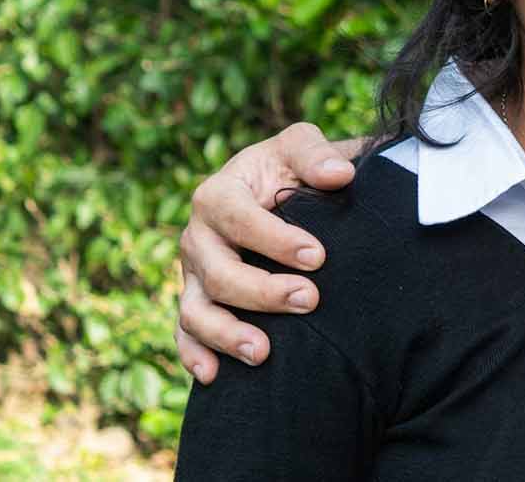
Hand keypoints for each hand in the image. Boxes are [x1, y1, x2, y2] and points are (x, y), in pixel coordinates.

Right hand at [174, 123, 357, 382]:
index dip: (275, 240)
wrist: (275, 189)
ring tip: (264, 353)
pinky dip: (194, 355)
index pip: (239, 219)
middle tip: (309, 301)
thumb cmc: (288, 168)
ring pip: (196, 311)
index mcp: (218, 194)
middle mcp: (198, 236)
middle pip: (218, 272)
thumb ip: (315, 155)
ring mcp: (191, 273)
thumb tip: (339, 175)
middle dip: (262, 292)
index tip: (318, 256)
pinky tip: (215, 375)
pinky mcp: (194, 300)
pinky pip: (185, 333)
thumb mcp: (299, 148)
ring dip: (227, 334)